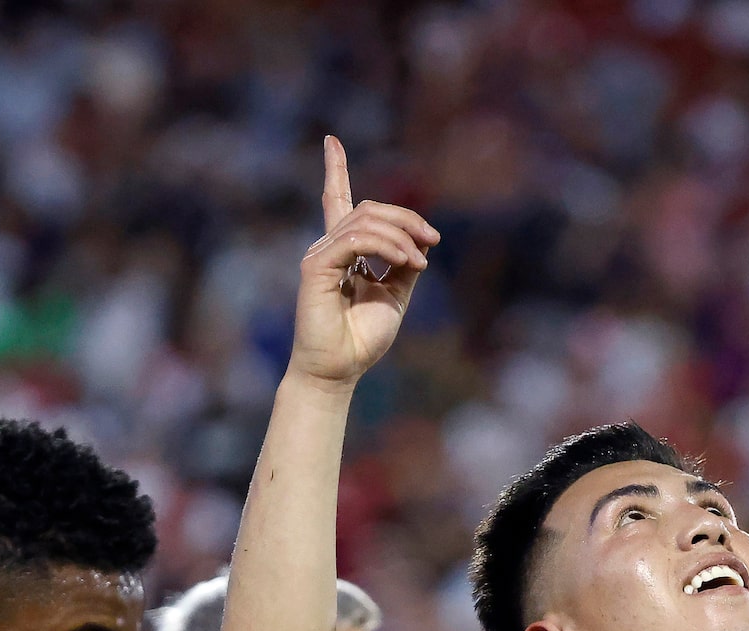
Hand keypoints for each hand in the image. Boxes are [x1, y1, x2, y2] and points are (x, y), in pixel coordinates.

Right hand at [290, 136, 439, 387]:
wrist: (340, 370)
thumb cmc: (363, 338)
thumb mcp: (396, 295)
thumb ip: (405, 264)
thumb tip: (424, 236)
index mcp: (343, 252)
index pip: (337, 202)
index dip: (334, 170)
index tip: (331, 141)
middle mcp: (328, 248)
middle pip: (368, 210)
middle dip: (405, 218)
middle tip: (433, 238)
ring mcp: (320, 255)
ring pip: (365, 221)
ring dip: (401, 237)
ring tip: (420, 262)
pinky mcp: (316, 266)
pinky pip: (355, 239)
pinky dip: (387, 246)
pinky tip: (406, 262)